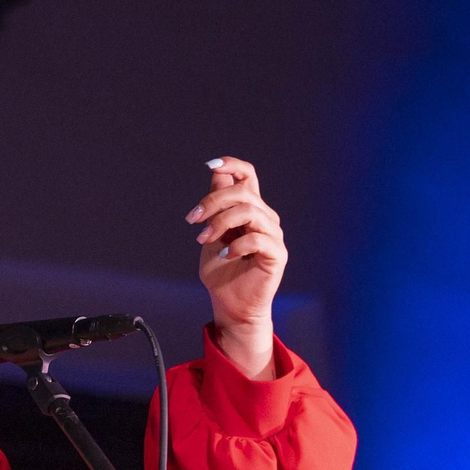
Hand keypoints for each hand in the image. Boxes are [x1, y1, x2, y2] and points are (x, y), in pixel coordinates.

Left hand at [185, 157, 285, 378]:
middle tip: (193, 220)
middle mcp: (264, 218)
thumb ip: (215, 206)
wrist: (230, 305)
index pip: (248, 176)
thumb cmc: (222, 272)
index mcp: (250, 209)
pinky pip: (257, 239)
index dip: (233, 164)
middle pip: (243, 191)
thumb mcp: (212, 234)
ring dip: (220, 222)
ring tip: (203, 239)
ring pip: (249, 211)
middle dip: (212, 201)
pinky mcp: (276, 254)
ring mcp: (273, 235)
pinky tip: (224, 255)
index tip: (210, 165)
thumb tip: (216, 173)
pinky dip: (236, 245)